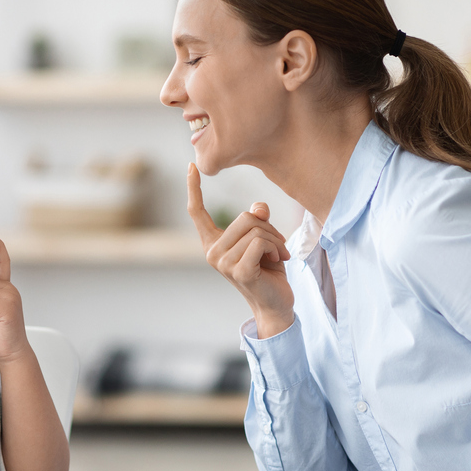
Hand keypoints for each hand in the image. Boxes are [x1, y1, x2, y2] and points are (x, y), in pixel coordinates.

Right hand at [186, 163, 294, 337]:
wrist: (276, 303)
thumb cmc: (268, 270)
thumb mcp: (263, 239)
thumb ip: (258, 220)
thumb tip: (258, 208)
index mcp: (212, 242)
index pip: (197, 212)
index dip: (193, 188)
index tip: (191, 166)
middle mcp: (212, 252)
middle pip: (244, 218)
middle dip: (268, 228)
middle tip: (276, 245)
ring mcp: (223, 263)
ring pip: (255, 230)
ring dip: (275, 240)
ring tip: (278, 255)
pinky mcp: (238, 271)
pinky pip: (260, 242)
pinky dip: (276, 248)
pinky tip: (279, 261)